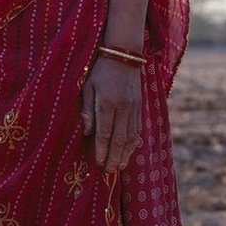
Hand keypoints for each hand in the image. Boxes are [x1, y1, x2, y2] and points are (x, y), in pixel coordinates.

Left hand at [80, 55, 141, 173]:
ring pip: (131, 136)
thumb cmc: (99, 71)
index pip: (104, 132)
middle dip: (114, 157)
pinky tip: (129, 151)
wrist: (123, 54)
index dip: (102, 150)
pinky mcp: (140, 106)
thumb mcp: (87, 87)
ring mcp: (133, 107)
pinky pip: (137, 129)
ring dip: (125, 154)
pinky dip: (133, 143)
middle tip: (109, 171)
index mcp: (106, 102)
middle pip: (120, 139)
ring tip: (120, 167)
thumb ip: (86, 110)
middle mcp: (122, 107)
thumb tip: (85, 132)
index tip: (98, 163)